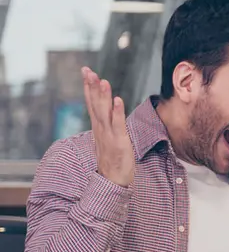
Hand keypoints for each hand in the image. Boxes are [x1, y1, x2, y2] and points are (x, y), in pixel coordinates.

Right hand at [81, 67, 133, 186]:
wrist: (113, 181)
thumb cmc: (113, 159)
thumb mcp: (108, 137)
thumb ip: (106, 123)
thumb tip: (106, 111)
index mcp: (99, 126)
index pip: (92, 103)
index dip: (89, 87)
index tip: (86, 71)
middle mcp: (101, 128)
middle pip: (95, 104)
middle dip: (91, 86)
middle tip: (87, 70)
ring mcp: (109, 135)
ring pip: (104, 112)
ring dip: (103, 96)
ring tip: (102, 80)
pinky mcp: (119, 142)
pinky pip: (118, 125)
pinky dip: (117, 112)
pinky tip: (118, 100)